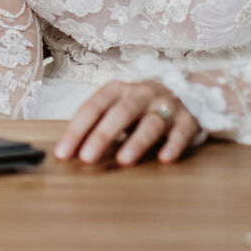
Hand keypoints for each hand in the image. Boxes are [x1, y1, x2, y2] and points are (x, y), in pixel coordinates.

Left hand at [54, 80, 200, 166]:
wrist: (185, 90)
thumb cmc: (138, 107)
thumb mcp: (116, 107)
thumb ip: (95, 125)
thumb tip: (66, 152)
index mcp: (118, 90)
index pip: (93, 107)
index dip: (77, 130)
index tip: (63, 154)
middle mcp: (142, 94)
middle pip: (121, 112)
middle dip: (102, 135)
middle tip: (87, 158)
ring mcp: (166, 105)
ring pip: (152, 122)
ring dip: (137, 141)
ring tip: (123, 160)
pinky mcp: (187, 120)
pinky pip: (181, 132)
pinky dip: (173, 145)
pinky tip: (165, 158)